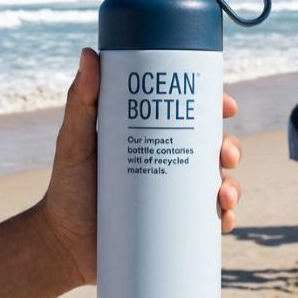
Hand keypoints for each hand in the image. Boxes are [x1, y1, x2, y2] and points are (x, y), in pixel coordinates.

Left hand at [38, 49, 241, 284]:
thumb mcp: (75, 139)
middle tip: (224, 154)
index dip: (216, 106)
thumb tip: (89, 53)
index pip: (191, 114)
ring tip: (223, 194)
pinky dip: (226, 218)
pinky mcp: (176, 226)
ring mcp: (175, 196)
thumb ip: (81, 99)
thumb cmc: (68, 186)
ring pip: (220, 183)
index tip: (227, 106)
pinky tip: (225, 218)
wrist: (64, 244)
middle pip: (213, 147)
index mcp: (153, 134)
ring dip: (234, 185)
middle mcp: (169, 161)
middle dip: (231, 147)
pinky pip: (211, 221)